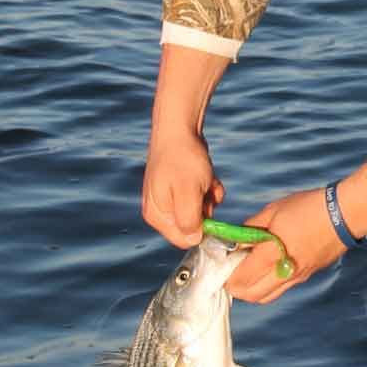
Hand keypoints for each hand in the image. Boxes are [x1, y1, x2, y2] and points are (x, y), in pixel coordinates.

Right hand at [140, 44, 229, 248]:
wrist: (179, 126)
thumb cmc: (182, 159)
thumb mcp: (189, 193)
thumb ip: (190, 221)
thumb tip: (194, 240)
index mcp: (156, 215)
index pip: (184, 240)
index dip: (202, 230)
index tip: (210, 209)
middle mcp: (160, 210)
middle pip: (193, 226)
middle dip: (206, 210)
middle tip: (207, 190)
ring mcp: (169, 198)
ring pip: (200, 211)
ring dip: (209, 197)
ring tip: (207, 179)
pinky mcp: (179, 188)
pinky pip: (199, 197)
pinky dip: (208, 188)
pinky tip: (208, 176)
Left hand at [226, 161, 366, 303]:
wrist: (344, 214)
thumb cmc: (307, 207)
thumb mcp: (273, 211)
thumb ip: (250, 229)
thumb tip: (235, 241)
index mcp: (272, 253)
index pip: (240, 278)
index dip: (226, 274)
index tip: (221, 264)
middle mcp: (284, 271)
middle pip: (249, 295)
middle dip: (234, 287)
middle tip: (229, 272)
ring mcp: (296, 277)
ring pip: (264, 297)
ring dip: (249, 291)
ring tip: (244, 274)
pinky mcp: (306, 277)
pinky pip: (279, 290)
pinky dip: (265, 287)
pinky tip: (263, 271)